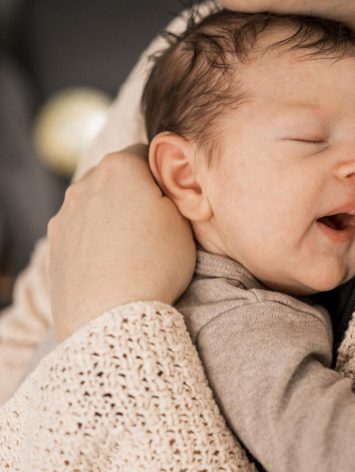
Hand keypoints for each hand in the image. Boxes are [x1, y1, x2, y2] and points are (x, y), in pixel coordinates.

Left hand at [48, 145, 195, 341]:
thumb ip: (171, 191)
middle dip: (134, 194)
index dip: (164, 177)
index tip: (173, 201)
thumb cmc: (156, 266)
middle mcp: (85, 183)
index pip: (147, 154)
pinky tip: (112, 265)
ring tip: (133, 252)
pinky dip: (95, 241)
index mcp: (120, 168)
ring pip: (95, 205)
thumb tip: (163, 183)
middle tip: (156, 227)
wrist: (111, 317)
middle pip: (117, 178)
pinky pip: (80, 232)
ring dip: (112, 218)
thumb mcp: (183, 221)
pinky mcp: (55, 244)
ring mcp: (65, 214)